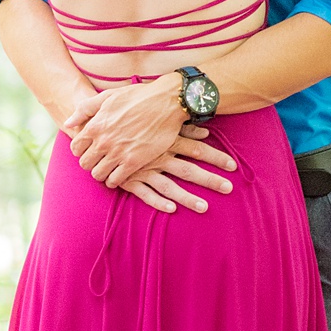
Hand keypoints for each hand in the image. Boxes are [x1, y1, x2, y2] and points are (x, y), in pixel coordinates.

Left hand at [66, 72, 189, 187]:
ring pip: (98, 175)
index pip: (75, 148)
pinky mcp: (134, 162)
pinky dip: (115, 180)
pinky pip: (115, 180)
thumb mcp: (108, 97)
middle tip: (100, 160)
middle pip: (85, 164)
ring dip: (102, 173)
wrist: (167, 102)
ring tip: (109, 168)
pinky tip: (120, 173)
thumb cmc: (138, 96)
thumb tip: (68, 123)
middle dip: (90, 163)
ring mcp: (118, 153)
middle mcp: (103, 141)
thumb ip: (85, 109)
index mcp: (95, 125)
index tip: (90, 150)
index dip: (81, 151)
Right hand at [117, 131, 238, 214]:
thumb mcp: (155, 120)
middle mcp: (157, 155)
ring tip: (204, 207)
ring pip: (169, 186)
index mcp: (166, 139)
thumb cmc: (131, 122)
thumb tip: (205, 132)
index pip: (197, 149)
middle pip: (188, 169)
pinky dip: (157, 202)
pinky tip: (171, 210)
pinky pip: (144, 193)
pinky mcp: (128, 179)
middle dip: (209, 179)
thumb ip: (181, 128)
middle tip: (228, 188)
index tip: (233, 166)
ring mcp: (143, 168)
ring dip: (187, 197)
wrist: (96, 127)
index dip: (216, 157)